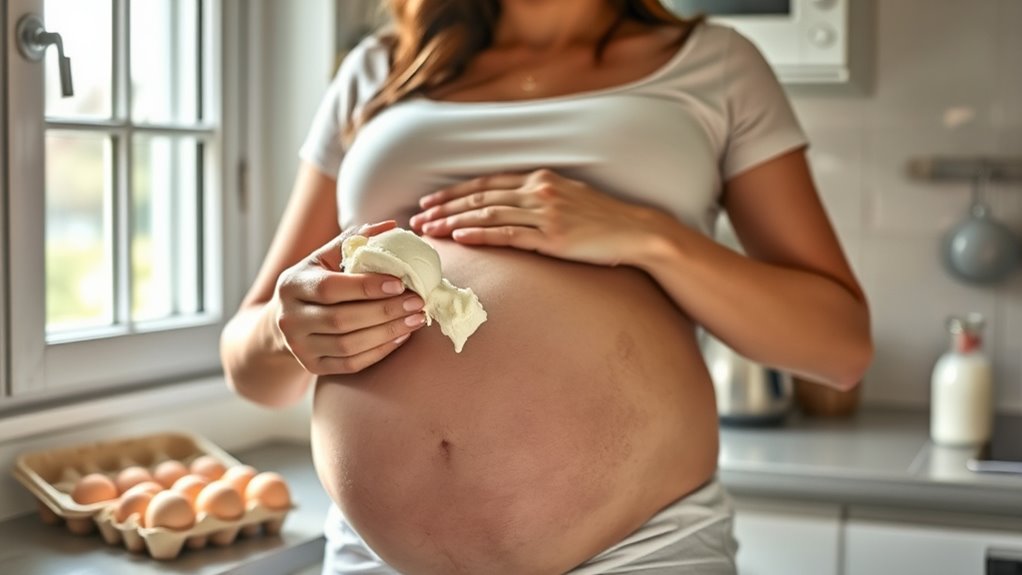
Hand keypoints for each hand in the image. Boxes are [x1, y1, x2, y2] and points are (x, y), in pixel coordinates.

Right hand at [272, 221, 426, 374]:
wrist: (285, 321)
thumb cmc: (315, 282)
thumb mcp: (325, 258)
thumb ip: (356, 241)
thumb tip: (391, 226)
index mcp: (292, 284)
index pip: (330, 288)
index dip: (367, 287)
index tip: (400, 283)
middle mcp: (290, 318)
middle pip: (342, 319)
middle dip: (385, 311)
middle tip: (417, 302)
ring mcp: (299, 347)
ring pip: (349, 345)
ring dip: (388, 333)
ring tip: (416, 319)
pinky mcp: (312, 367)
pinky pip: (351, 364)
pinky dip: (379, 351)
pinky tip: (401, 337)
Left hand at [409, 169, 661, 265]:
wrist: (636, 231)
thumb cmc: (602, 218)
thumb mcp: (568, 196)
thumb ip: (538, 196)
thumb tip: (509, 205)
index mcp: (539, 178)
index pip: (486, 184)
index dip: (453, 192)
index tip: (429, 201)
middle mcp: (538, 191)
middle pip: (479, 198)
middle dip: (443, 208)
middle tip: (417, 219)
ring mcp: (545, 213)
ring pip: (488, 216)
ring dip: (453, 223)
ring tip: (429, 231)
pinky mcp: (552, 237)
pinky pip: (509, 235)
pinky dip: (481, 236)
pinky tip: (460, 239)